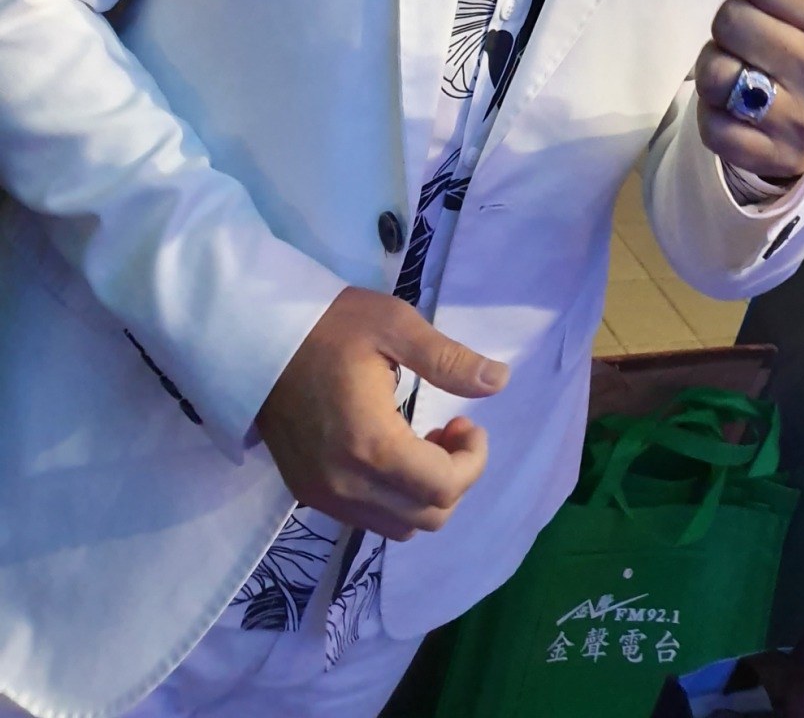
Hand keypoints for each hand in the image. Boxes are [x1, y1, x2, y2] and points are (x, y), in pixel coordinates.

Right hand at [256, 287, 508, 541]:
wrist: (256, 336)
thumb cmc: (329, 325)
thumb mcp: (395, 326)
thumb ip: (449, 360)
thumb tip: (500, 382)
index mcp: (372, 444)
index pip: (444, 488)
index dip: (473, 461)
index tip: (467, 422)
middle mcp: (346, 483)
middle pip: (427, 518)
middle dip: (454, 478)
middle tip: (450, 429)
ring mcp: (323, 494)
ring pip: (398, 527)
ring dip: (424, 494)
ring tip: (422, 442)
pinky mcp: (307, 493)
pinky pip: (366, 518)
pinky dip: (393, 500)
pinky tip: (389, 454)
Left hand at [694, 0, 803, 182]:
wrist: (792, 89)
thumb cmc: (798, 2)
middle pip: (734, 21)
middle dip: (734, 22)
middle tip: (761, 32)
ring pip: (717, 72)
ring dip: (717, 65)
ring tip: (750, 65)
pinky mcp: (775, 161)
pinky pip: (712, 125)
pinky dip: (713, 111)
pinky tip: (742, 104)